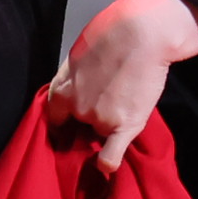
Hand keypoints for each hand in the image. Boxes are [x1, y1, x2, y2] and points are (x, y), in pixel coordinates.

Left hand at [46, 0, 197, 169]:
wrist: (143, 34)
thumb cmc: (112, 35)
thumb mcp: (80, 53)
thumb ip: (74, 76)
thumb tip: (76, 86)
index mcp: (61, 89)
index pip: (54, 117)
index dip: (64, 121)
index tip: (69, 125)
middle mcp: (76, 108)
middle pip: (77, 126)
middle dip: (86, 122)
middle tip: (105, 106)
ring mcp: (99, 119)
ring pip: (98, 133)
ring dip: (107, 126)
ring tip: (124, 104)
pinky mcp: (123, 126)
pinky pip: (110, 155)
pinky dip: (108, 162)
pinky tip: (107, 164)